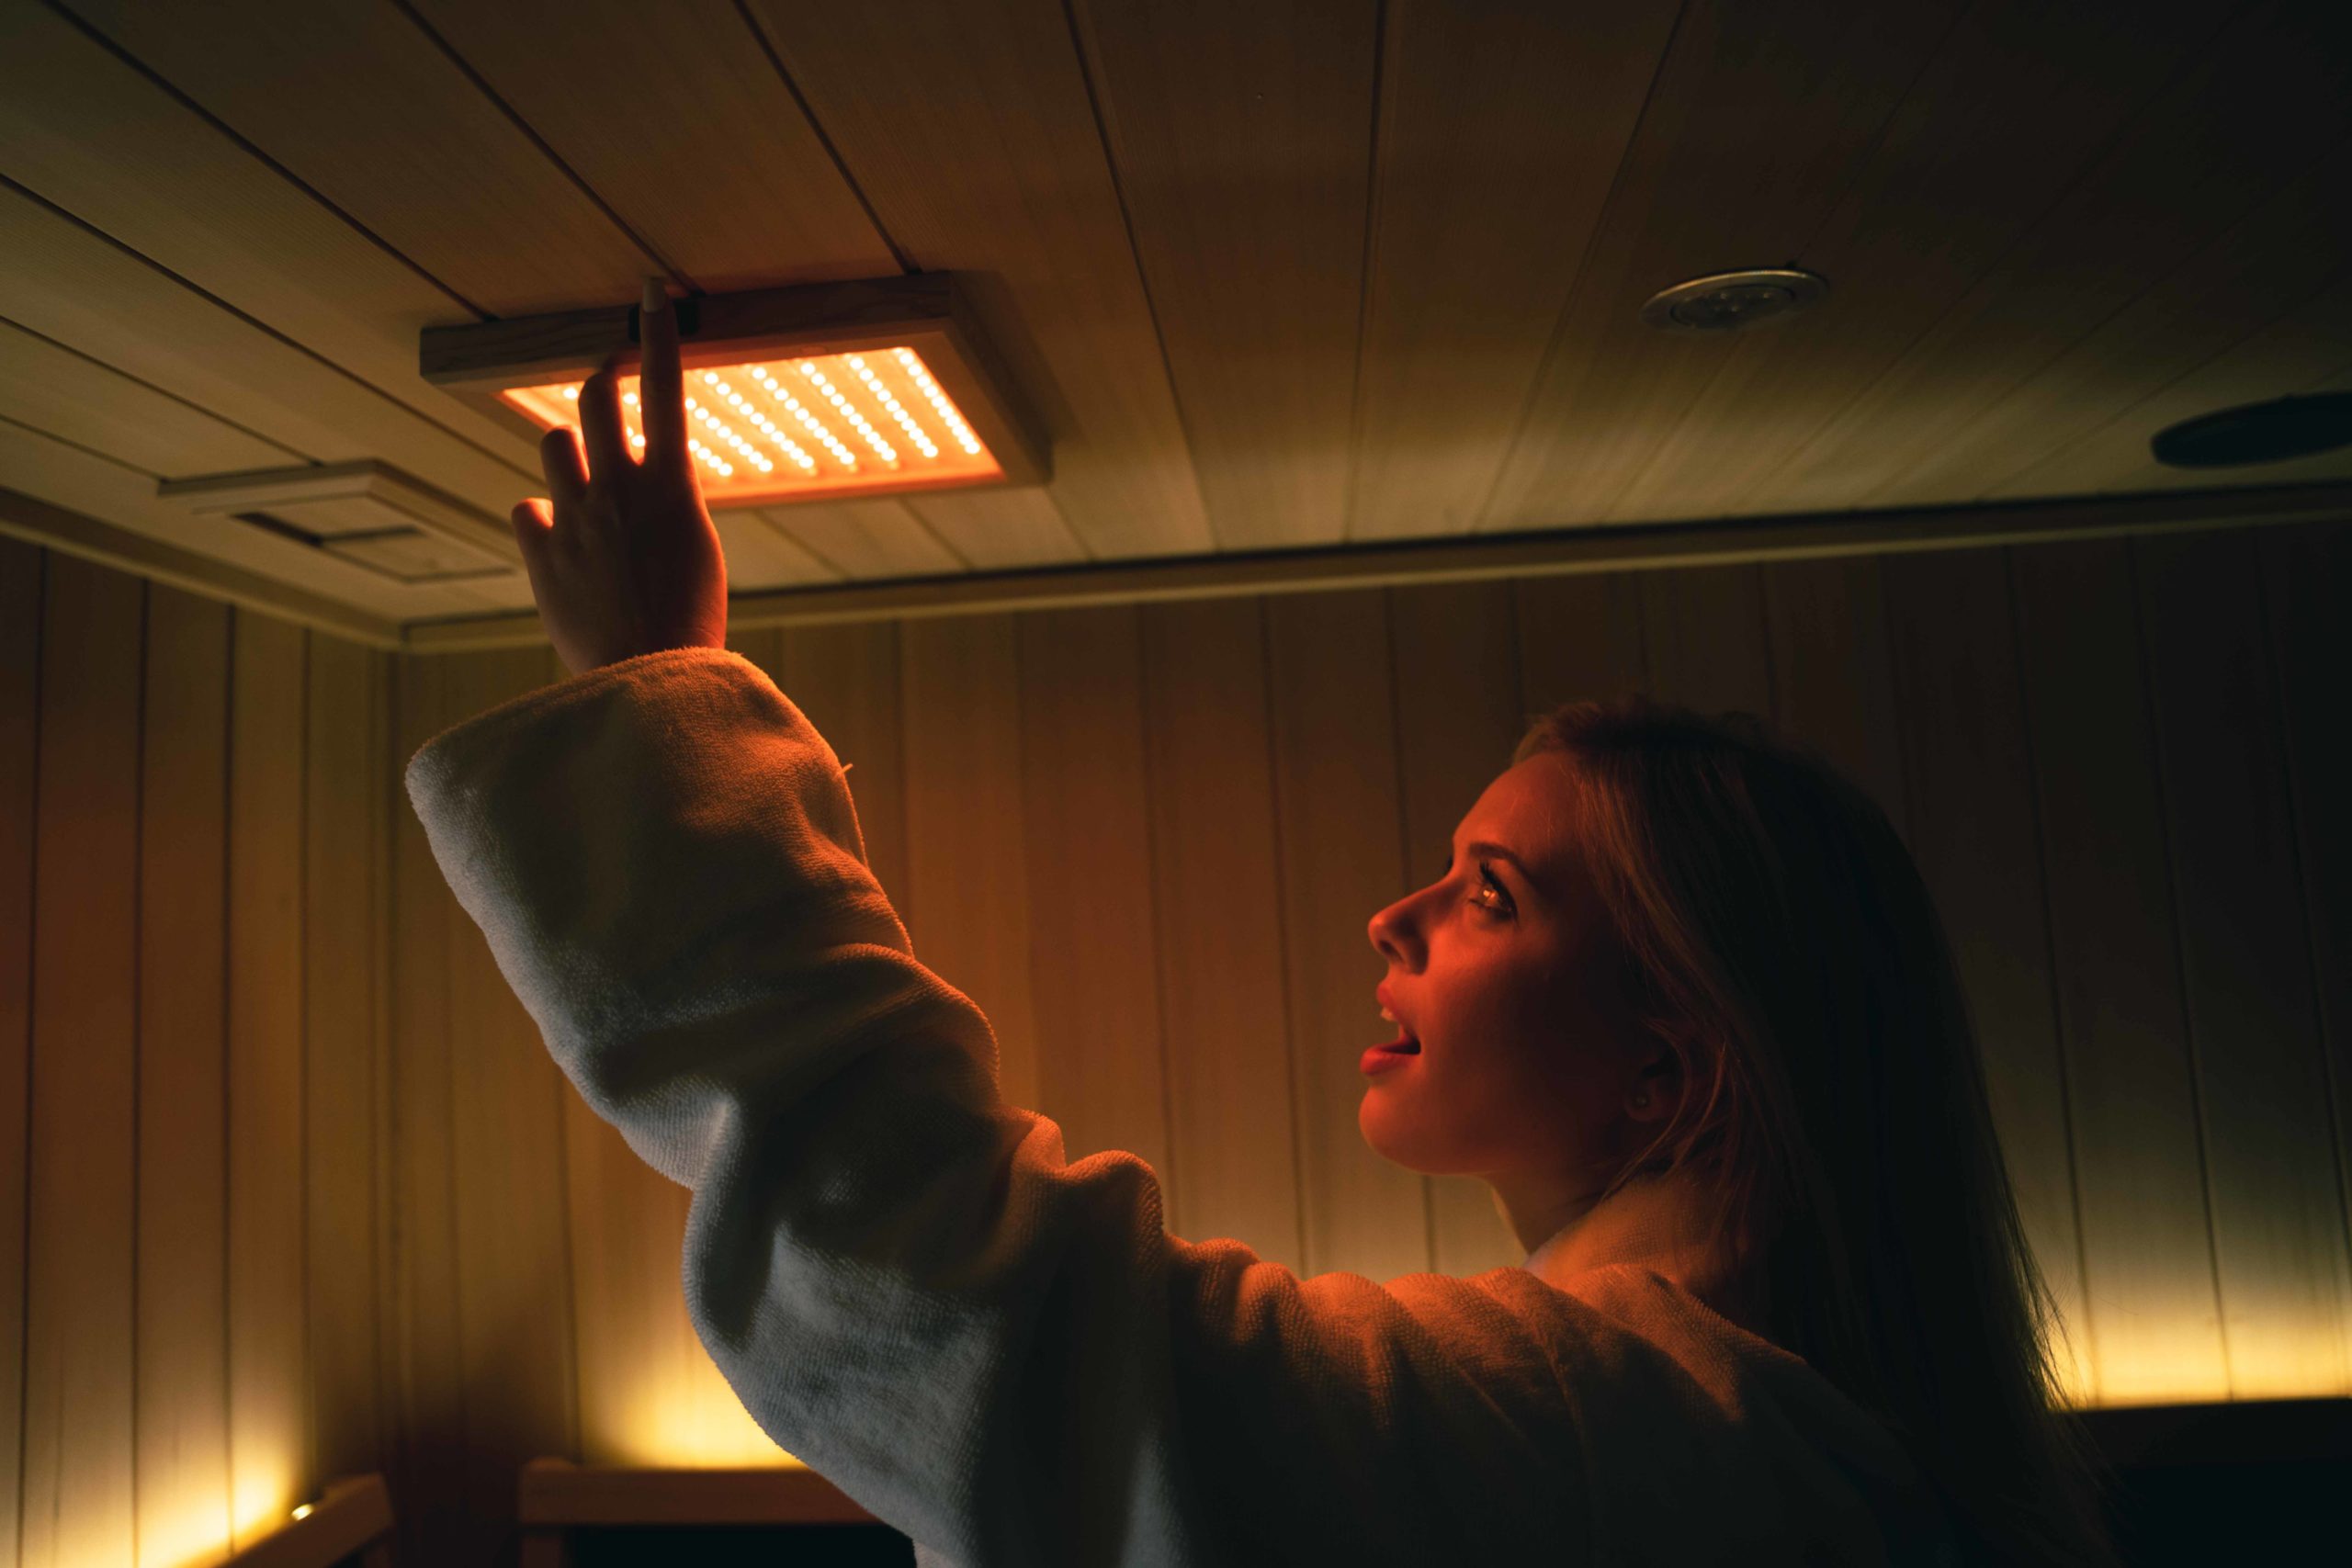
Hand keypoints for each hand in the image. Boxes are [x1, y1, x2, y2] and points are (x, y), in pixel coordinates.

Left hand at [511, 275, 727, 676]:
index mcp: (672, 487)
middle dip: (599, 378)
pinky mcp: (540, 552)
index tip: (651, 289)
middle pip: (592, 395)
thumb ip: (666, 503)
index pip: (666, 390)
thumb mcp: (696, 552)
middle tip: (606, 377)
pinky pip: (527, 509)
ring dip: (566, 452)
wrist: (649, 682)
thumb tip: (643, 477)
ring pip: (552, 443)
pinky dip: (540, 518)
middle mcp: (618, 488)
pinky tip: (556, 542)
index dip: (658, 333)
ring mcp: (574, 517)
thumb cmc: (689, 625)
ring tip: (581, 480)